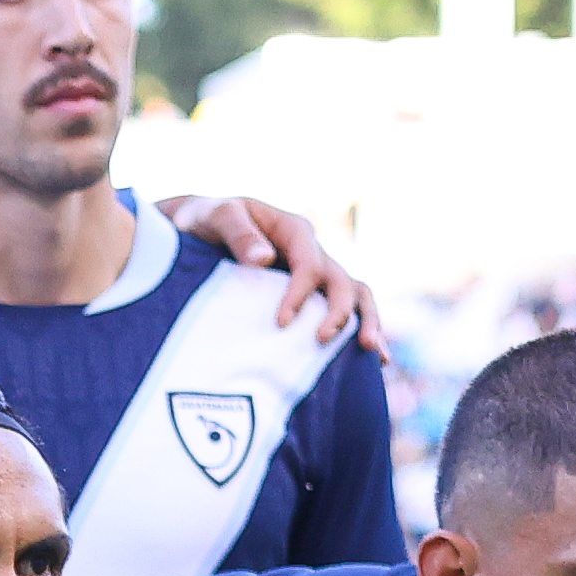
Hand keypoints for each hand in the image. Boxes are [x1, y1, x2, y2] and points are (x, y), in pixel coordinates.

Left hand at [154, 190, 382, 352]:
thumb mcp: (217, 216)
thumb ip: (238, 234)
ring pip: (355, 294)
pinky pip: (344, 308)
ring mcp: (316, 272)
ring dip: (367, 322)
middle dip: (340, 311)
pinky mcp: (312, 293)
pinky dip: (361, 330)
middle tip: (323, 340)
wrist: (200, 228)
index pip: (308, 263)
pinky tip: (373, 360)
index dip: (300, 293)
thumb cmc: (207, 220)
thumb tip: (264, 259)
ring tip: (375, 355)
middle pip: (341, 280)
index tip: (281, 322)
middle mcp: (312, 251)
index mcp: (293, 230)